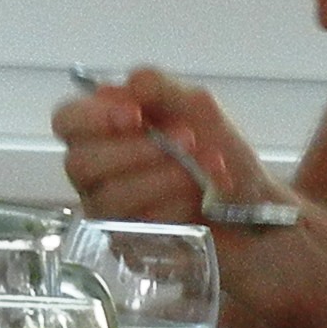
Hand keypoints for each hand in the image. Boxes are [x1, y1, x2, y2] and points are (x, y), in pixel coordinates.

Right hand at [54, 67, 274, 229]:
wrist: (258, 207)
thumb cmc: (220, 154)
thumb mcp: (199, 108)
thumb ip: (163, 89)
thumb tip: (132, 82)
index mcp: (104, 131)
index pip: (67, 121)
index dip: (92, 117)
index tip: (134, 115)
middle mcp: (97, 173)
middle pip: (80, 163)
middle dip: (137, 150)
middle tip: (186, 139)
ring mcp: (110, 213)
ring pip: (109, 198)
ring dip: (161, 178)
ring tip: (200, 171)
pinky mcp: (130, 245)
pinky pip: (135, 228)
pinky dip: (173, 208)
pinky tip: (198, 200)